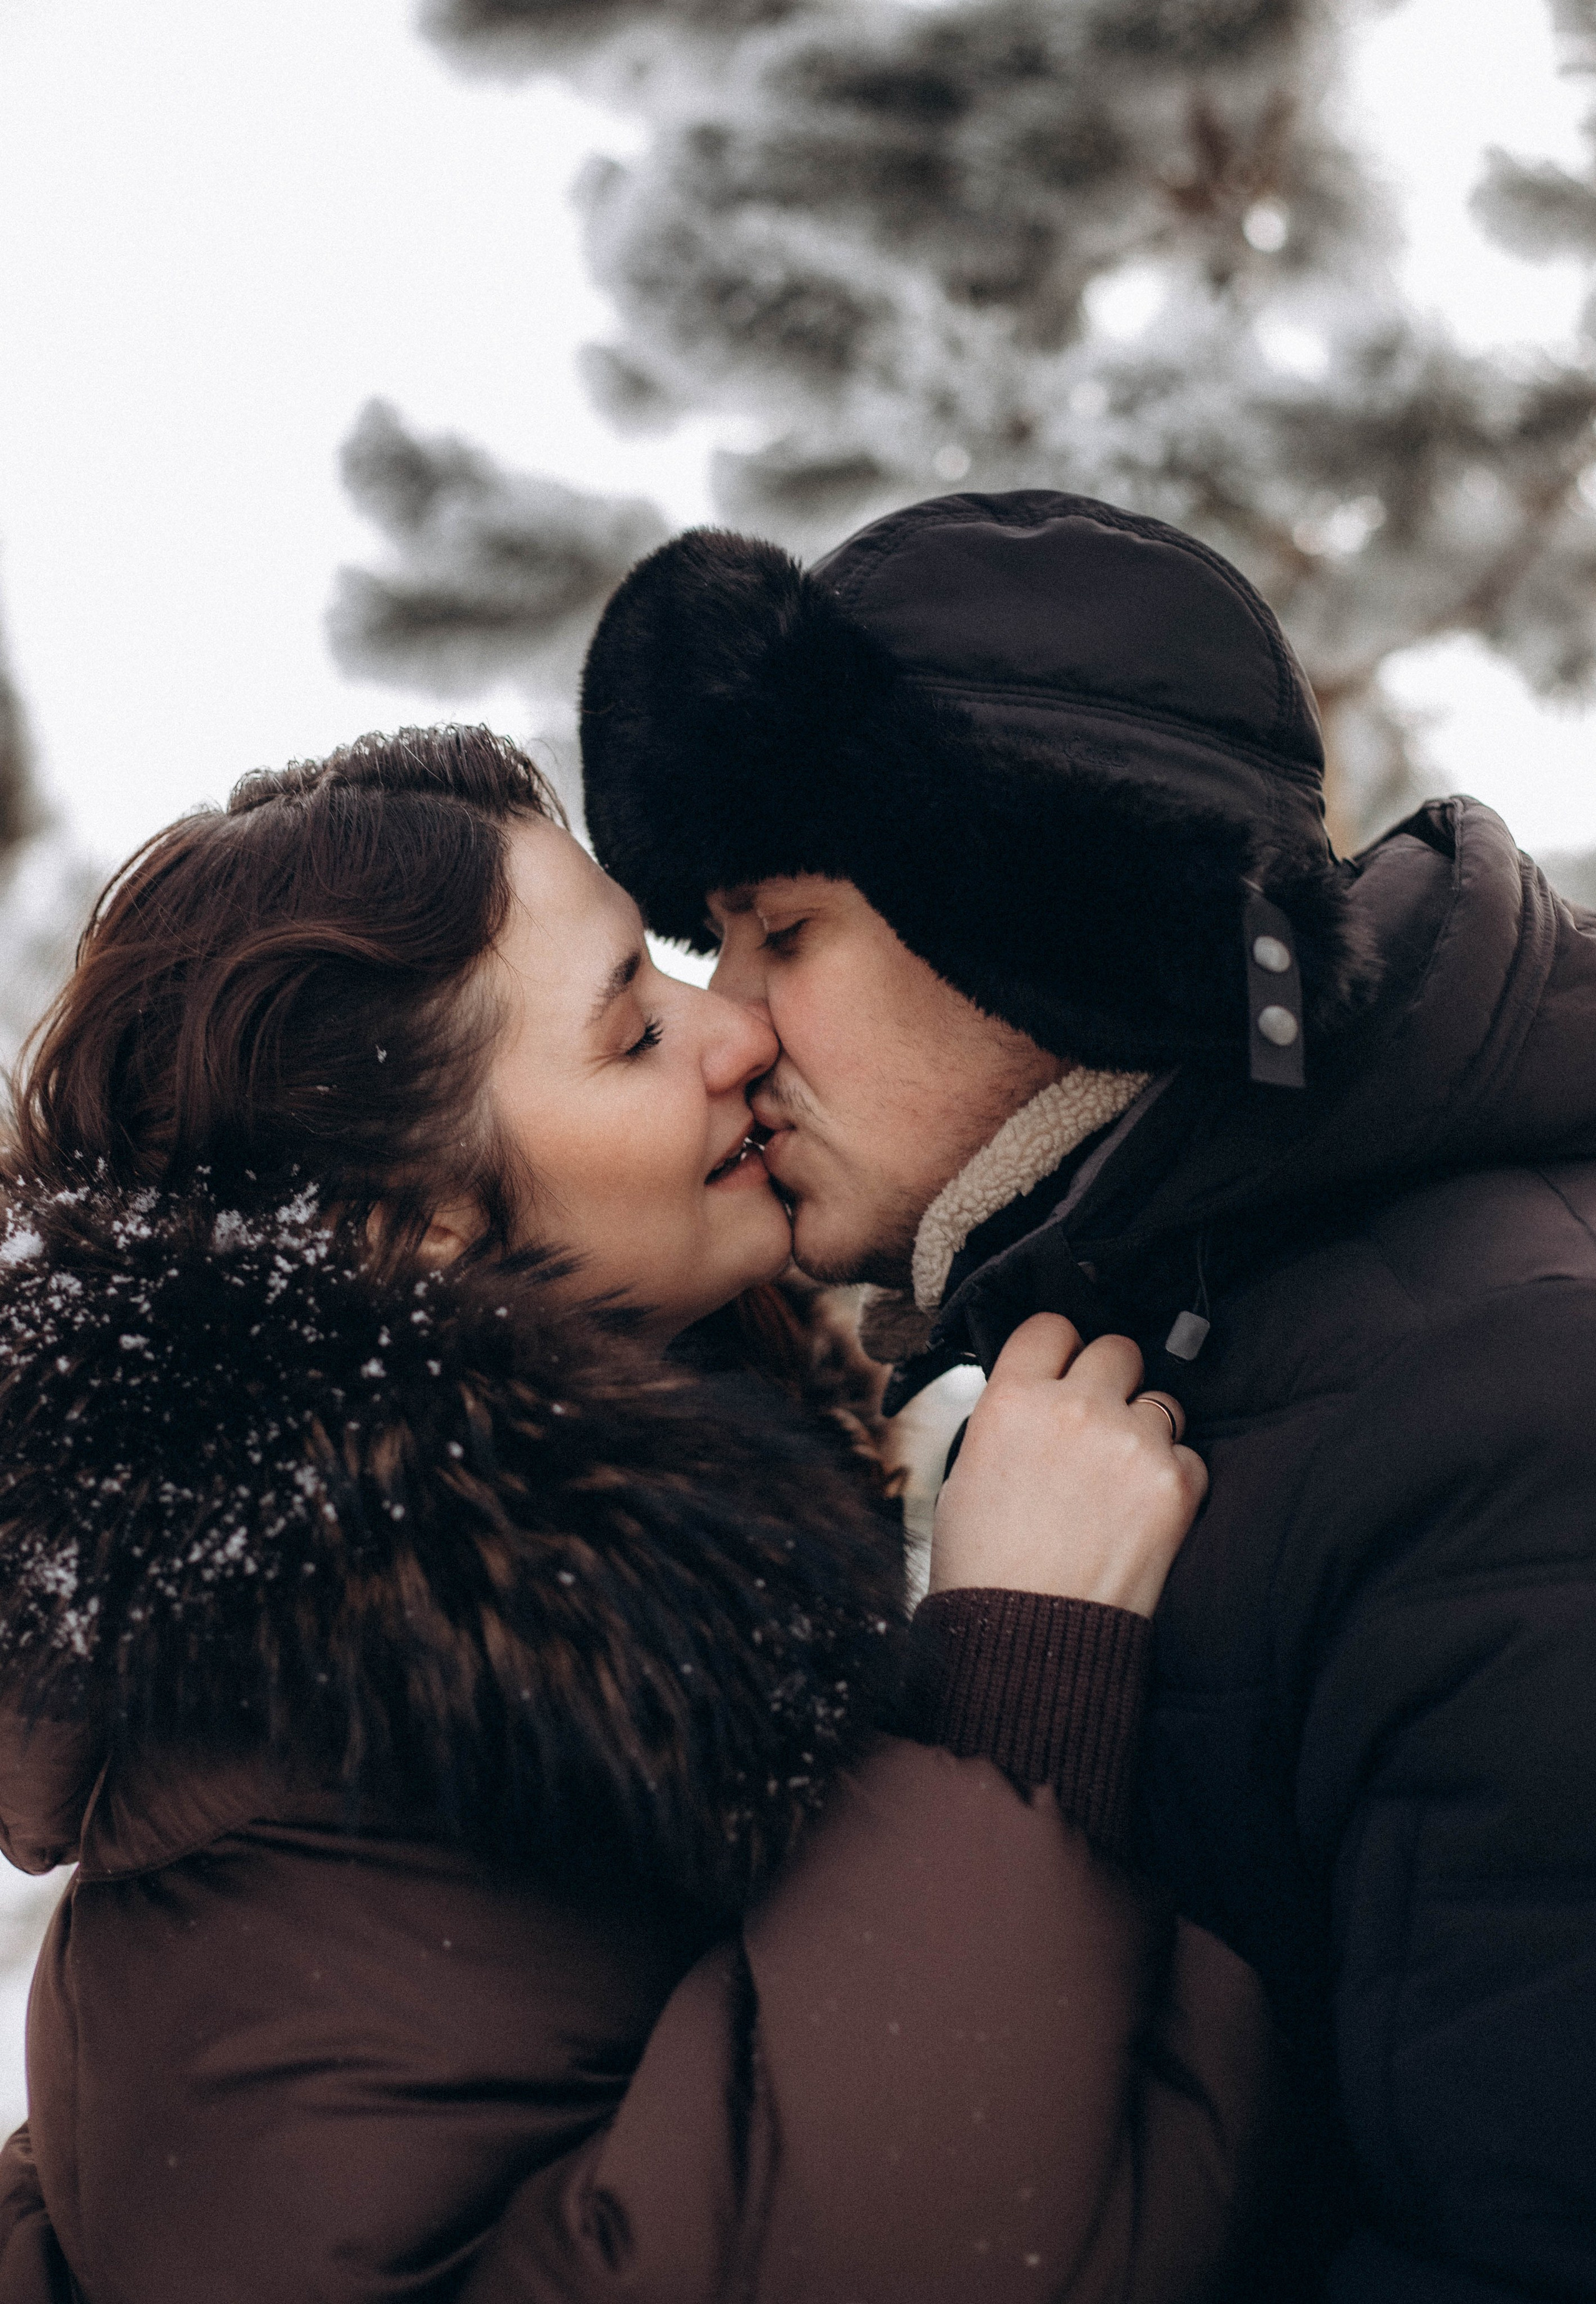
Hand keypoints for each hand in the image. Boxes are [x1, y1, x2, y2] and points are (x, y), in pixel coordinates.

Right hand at [929, 1312, 1206, 1615]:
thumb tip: (1039, 1400)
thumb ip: (1009, 1420)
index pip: (1051, 1326)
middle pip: (1117, 1349)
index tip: (1064, 1369)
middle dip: (1112, 1381)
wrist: (1027, 1643)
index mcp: (1012, 1401)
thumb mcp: (966, 1474)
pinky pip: (1190, 1456)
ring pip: (1162, 1402)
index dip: (1060, 1349)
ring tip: (1118, 1483)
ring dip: (1147, 1431)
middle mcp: (1073, 1408)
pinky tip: (1141, 1516)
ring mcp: (1130, 1443)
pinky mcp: (1174, 1483)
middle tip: (1099, 1425)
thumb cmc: (985, 1567)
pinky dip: (1173, 1480)